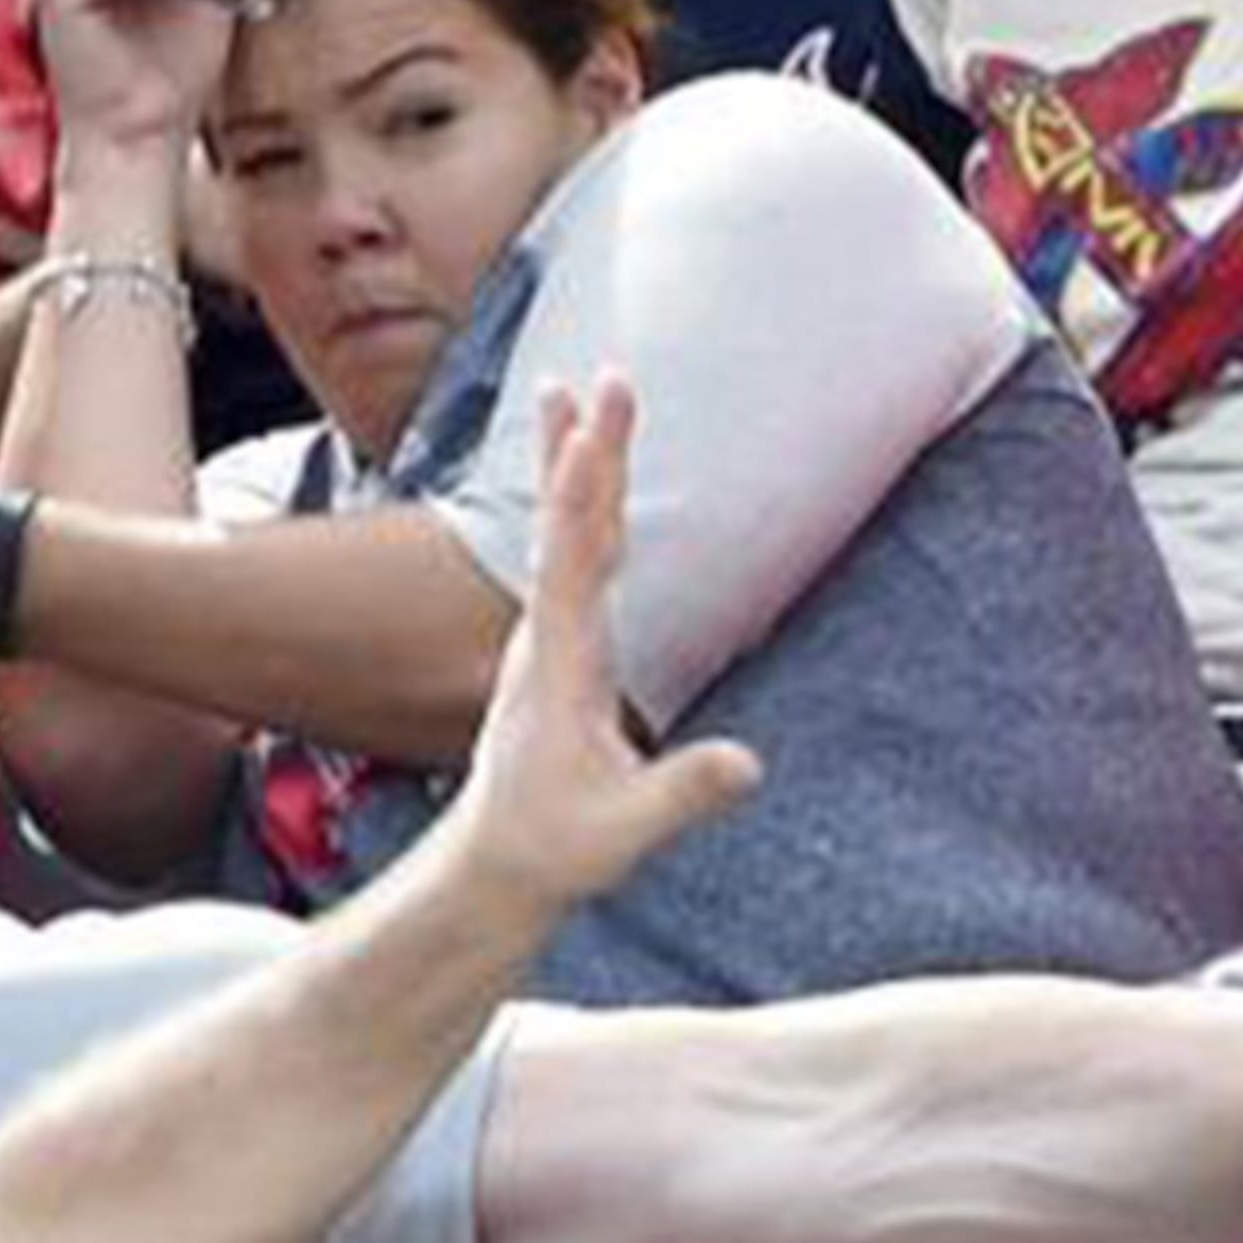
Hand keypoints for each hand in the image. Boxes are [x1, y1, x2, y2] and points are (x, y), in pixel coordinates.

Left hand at [439, 375, 760, 910]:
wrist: (495, 866)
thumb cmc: (553, 848)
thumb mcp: (623, 831)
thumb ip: (682, 793)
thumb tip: (747, 763)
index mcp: (563, 662)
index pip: (579, 555)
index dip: (592, 483)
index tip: (603, 419)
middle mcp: (546, 637)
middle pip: (568, 524)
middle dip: (589, 447)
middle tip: (605, 375)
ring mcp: (546, 642)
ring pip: (561, 534)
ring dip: (572, 464)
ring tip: (571, 397)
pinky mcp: (557, 652)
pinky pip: (569, 560)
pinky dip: (579, 508)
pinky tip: (586, 486)